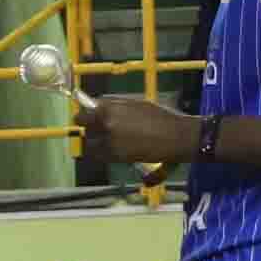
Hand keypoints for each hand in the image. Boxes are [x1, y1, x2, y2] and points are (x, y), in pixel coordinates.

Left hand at [82, 92, 196, 167]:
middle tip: (94, 128)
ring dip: (94, 140)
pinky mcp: (116, 156)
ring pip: (89, 141)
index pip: (86, 109)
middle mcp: (107, 123)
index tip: (86, 116)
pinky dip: (100, 153)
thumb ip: (116, 105)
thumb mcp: (137, 104)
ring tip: (106, 140)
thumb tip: (98, 106)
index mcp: (112, 107)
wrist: (175, 137)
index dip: (86, 113)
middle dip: (88, 125)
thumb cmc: (160, 118)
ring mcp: (110, 140)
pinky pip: (98, 155)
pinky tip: (110, 150)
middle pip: (84, 124)